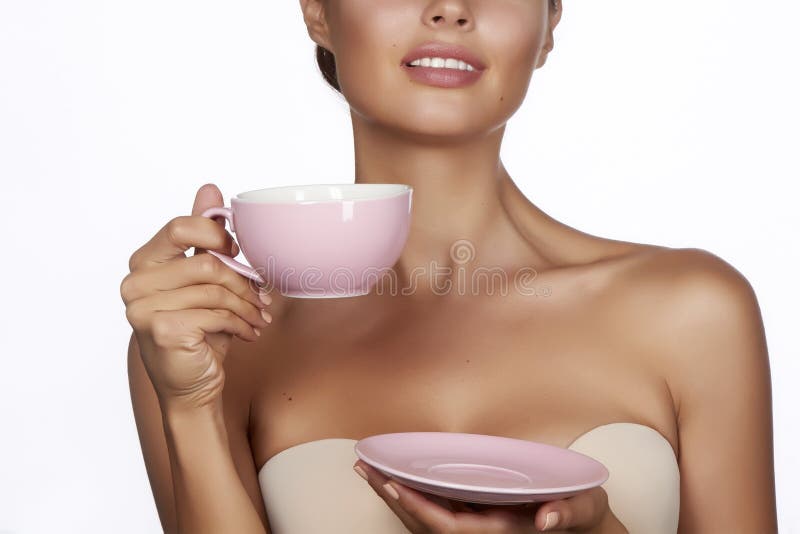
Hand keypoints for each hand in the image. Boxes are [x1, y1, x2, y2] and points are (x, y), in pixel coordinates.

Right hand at [120, 183, 272, 410]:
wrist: (191, 385)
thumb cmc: (199, 330)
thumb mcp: (203, 280)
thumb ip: (202, 236)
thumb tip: (209, 188)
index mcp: (144, 262)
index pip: (179, 227)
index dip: (215, 235)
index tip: (236, 251)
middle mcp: (135, 282)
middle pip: (206, 262)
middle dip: (242, 282)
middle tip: (261, 298)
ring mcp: (143, 307)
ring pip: (215, 289)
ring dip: (247, 306)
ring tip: (258, 318)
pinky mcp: (161, 329)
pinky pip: (216, 313)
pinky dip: (240, 323)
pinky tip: (247, 333)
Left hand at [353, 460, 627, 532]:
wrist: (585, 527)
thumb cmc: (582, 513)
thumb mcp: (585, 508)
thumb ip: (568, 513)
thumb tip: (547, 519)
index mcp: (499, 530)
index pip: (447, 525)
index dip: (416, 507)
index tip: (391, 484)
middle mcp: (481, 532)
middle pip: (424, 522)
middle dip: (392, 497)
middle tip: (363, 468)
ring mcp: (476, 525)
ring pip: (424, 517)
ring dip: (395, 495)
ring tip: (368, 469)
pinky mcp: (475, 516)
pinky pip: (435, 508)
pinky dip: (411, 493)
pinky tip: (396, 475)